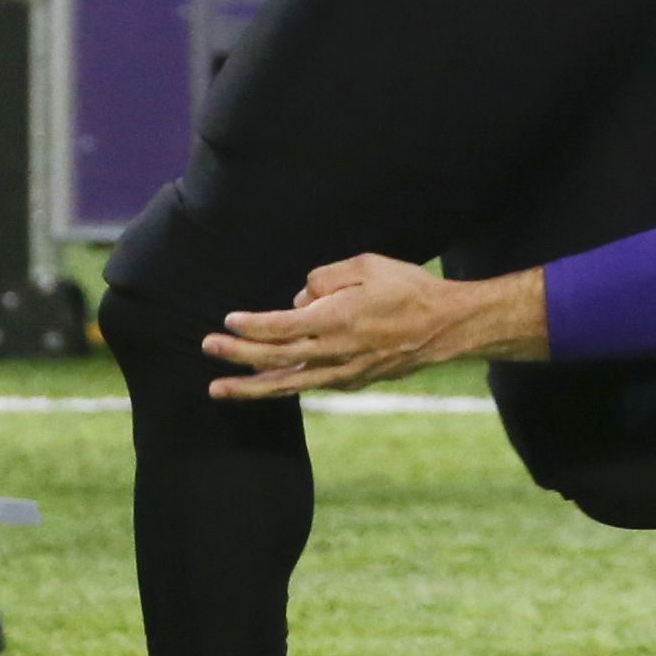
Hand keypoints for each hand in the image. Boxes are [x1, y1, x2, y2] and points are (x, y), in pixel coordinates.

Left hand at [204, 254, 547, 397]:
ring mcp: (343, 372)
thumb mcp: (367, 265)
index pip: (279, 326)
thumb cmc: (408, 288)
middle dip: (237, 354)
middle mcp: (335, 352)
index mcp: (336, 320)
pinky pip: (310, 384)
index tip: (229, 320)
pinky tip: (266, 384)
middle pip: (274, 358)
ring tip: (218, 390)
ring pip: (287, 384)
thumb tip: (298, 299)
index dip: (250, 325)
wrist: (447, 326)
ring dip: (250, 387)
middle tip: (207, 348)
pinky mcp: (353, 380)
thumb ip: (326, 278)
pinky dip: (285, 384)